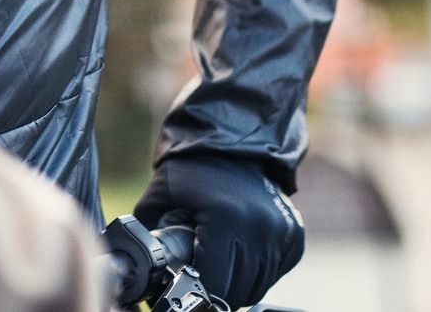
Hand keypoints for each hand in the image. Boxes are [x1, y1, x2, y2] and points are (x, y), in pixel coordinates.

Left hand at [133, 152, 303, 308]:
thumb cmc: (193, 165)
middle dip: (214, 291)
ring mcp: (282, 234)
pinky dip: (255, 272)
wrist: (235, 139)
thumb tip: (135, 265)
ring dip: (236, 285)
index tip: (183, 286)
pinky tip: (237, 254)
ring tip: (216, 264)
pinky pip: (273, 272)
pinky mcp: (294, 236)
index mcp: (227, 220)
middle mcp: (260, 230)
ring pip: (257, 286)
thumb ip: (146, 231)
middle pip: (237, 291)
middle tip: (198, 278)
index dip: (196, 291)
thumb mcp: (160, 193)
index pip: (214, 285)